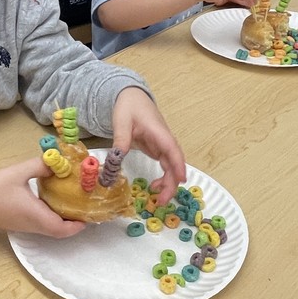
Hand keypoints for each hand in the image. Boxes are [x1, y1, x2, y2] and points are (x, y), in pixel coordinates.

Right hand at [0, 157, 86, 237]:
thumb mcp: (19, 171)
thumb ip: (40, 166)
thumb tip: (58, 162)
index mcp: (35, 215)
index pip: (61, 228)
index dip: (77, 226)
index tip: (87, 215)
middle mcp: (32, 225)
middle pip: (58, 232)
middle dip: (73, 224)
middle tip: (83, 207)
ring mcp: (25, 227)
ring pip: (49, 230)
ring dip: (62, 222)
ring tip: (72, 203)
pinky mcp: (19, 224)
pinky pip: (41, 226)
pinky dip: (51, 219)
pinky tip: (53, 202)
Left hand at [111, 87, 185, 204]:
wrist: (131, 96)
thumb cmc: (129, 106)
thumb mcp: (121, 122)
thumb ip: (121, 140)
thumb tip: (116, 160)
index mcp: (159, 132)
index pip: (172, 150)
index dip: (178, 166)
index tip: (181, 181)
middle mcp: (165, 140)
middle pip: (175, 163)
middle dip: (172, 183)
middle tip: (161, 201)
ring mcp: (162, 145)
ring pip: (172, 166)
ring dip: (168, 183)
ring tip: (158, 199)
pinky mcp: (158, 149)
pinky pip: (165, 166)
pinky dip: (163, 177)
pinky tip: (154, 187)